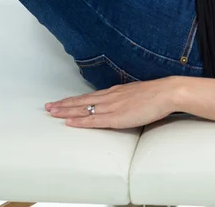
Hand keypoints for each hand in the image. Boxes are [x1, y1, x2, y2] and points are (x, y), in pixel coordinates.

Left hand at [45, 77, 178, 128]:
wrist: (166, 93)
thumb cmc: (158, 94)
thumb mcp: (139, 93)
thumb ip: (129, 98)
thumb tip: (125, 103)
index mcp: (116, 92)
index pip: (90, 96)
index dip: (74, 100)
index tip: (62, 102)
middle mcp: (110, 97)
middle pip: (82, 101)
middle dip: (64, 104)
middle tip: (48, 107)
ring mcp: (112, 106)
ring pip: (84, 109)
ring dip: (67, 111)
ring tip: (52, 113)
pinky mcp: (116, 117)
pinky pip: (94, 120)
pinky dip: (80, 121)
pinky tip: (69, 123)